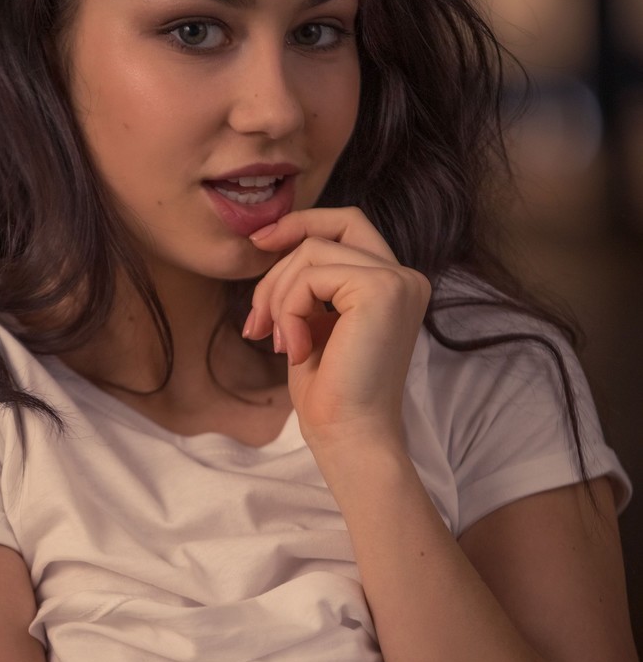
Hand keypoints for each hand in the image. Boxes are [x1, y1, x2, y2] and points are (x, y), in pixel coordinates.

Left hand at [243, 206, 430, 450]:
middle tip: (255, 311)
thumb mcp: (314, 323)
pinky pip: (310, 276)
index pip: (348, 225)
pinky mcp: (380, 290)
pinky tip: (295, 350)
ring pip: (312, 252)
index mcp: (395, 285)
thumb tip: (270, 244)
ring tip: (278, 342)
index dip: (303, 224)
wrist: (349, 437)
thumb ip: (308, 284)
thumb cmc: (330, 393)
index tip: (260, 244)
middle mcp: (406, 278)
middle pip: (333, 226)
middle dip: (283, 250)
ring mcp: (398, 281)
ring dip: (278, 297)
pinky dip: (288, 310)